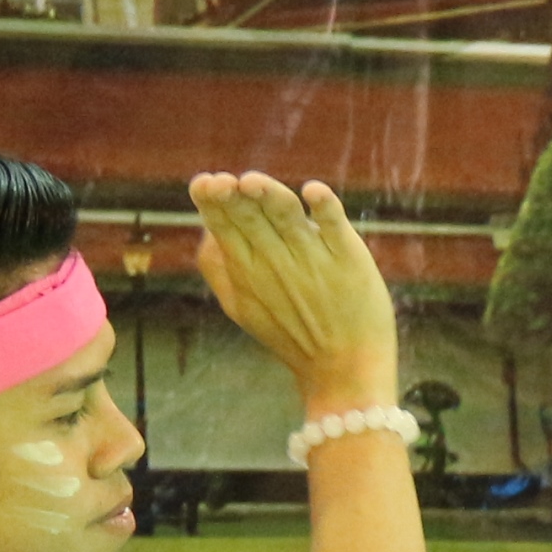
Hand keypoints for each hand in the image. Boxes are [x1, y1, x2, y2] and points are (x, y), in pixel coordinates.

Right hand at [192, 171, 397, 417]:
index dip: (212, 200)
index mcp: (246, 269)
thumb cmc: (293, 333)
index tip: (206, 183)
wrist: (344, 369)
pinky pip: (334, 226)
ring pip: (286, 215)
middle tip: (225, 183)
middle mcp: (275, 260)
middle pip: (250, 215)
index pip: (223, 224)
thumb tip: (203, 228)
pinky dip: (325, 207)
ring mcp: (312, 257)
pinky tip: (313, 191)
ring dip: (269, 196)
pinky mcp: (348, 257)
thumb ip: (219, 269)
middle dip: (233, 194)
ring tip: (253, 183)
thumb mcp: (241, 308)